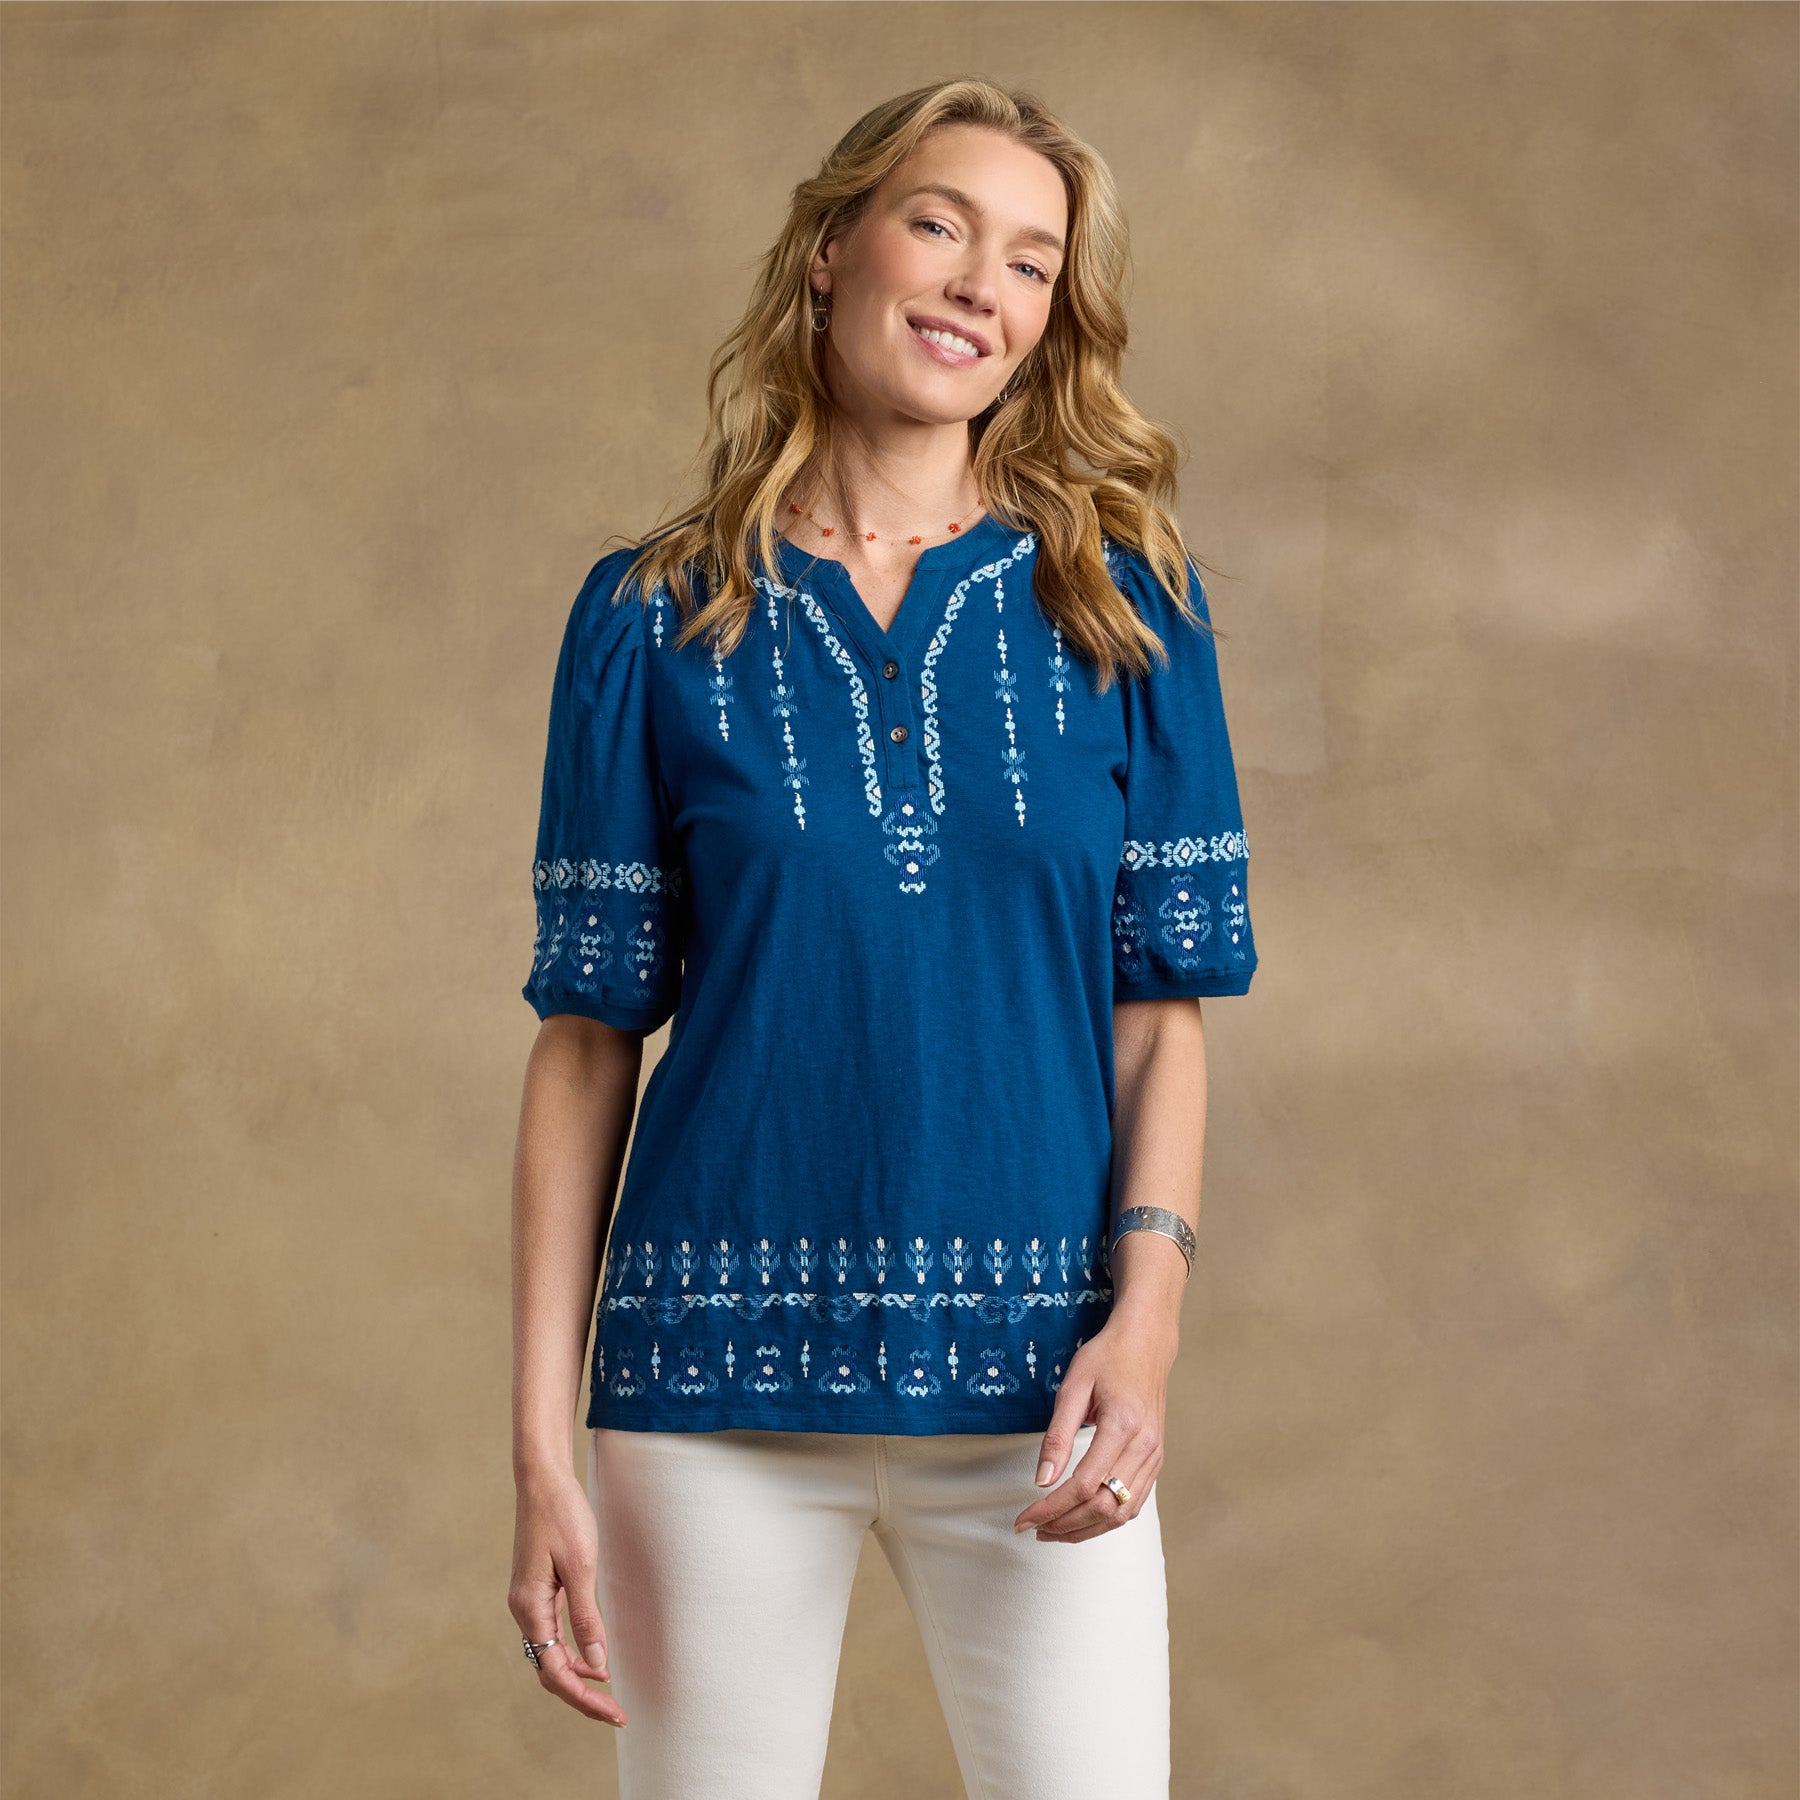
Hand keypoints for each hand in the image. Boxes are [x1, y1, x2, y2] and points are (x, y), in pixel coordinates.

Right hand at [508, 1462, 626, 1725]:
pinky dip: (571, 1652)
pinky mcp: (537, 1589)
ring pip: (549, 1654)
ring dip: (576, 1677)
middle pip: (549, 1669)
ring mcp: (528, 1600)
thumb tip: (596, 1664)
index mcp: (530, 1607)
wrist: (543, 1479)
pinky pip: (551, 1634)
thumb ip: (586, 1617)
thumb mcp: (580, 1566)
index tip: (613, 1712)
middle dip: (581, 1695)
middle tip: (616, 1712)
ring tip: (608, 1694)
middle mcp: (524, 1609)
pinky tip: (592, 1659)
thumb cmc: (562, 1515)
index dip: (583, 1698)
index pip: (554, 1670)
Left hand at [1011, 1310, 1174, 1542]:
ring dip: (1085, 1529)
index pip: (1083, 1486)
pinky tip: (1081, 1518)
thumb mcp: (1073, 1387)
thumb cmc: (1107, 1358)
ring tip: (1052, 1530)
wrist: (1147, 1343)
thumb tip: (1041, 1480)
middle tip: (1032, 1528)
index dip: (1050, 1509)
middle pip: (1102, 1507)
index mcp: (1123, 1427)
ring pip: (1121, 1514)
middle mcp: (1145, 1447)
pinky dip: (1106, 1519)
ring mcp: (1155, 1457)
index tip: (1023, 1519)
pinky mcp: (1156, 1460)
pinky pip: (1133, 1504)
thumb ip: (1057, 1436)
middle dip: (1063, 1525)